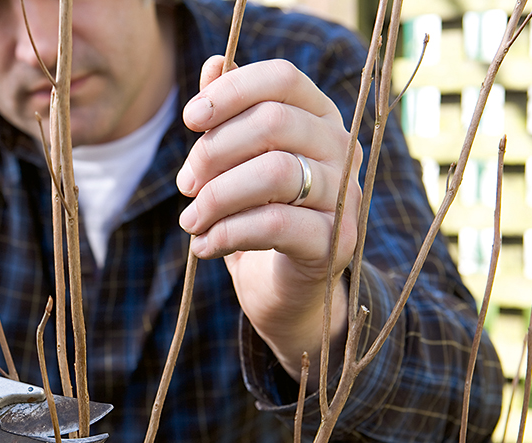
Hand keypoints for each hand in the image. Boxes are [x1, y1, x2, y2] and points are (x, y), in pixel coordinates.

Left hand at [176, 56, 361, 387]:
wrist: (285, 291)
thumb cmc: (258, 218)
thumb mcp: (236, 166)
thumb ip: (228, 117)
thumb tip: (214, 63)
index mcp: (320, 119)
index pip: (282, 78)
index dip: (230, 92)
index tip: (189, 120)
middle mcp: (343, 150)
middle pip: (274, 122)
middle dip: (214, 152)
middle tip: (185, 185)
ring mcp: (346, 196)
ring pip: (274, 173)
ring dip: (216, 197)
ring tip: (190, 221)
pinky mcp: (336, 243)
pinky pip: (276, 225)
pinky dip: (227, 234)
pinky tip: (203, 247)